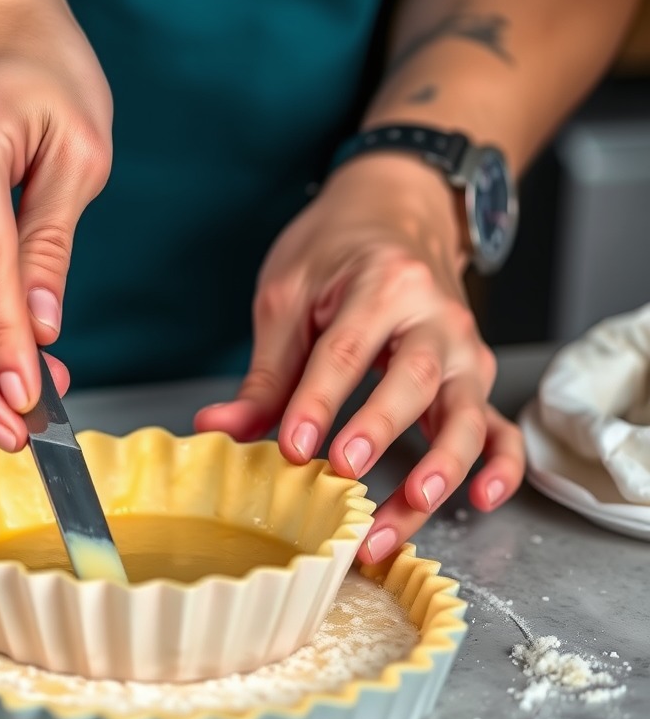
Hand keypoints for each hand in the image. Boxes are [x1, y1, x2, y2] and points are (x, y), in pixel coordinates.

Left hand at [194, 153, 524, 562]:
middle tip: (345, 470)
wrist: (396, 212)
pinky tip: (482, 499)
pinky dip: (501, 465)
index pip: (346, 349)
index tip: (293, 445)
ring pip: (466, 413)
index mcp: (382, 284)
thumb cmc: (338, 251)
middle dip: (381, 428)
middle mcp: (435, 318)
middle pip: (416, 378)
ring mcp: (464, 352)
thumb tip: (218, 427)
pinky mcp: (474, 381)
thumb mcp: (287, 296)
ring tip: (411, 507)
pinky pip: (500, 427)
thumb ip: (263, 373)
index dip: (318, 401)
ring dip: (442, 466)